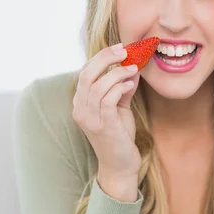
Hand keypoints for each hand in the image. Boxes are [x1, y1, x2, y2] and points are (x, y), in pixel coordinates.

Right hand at [72, 44, 141, 178]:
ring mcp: (90, 119)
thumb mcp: (120, 107)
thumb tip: (133, 66)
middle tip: (125, 52)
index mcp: (81, 103)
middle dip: (106, 58)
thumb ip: (122, 87)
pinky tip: (130, 85)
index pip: (85, 72)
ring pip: (98, 86)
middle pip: (87, 74)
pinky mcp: (103, 126)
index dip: (101, 57)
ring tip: (133, 69)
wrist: (120, 165)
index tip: (119, 48)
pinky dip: (119, 88)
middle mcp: (80, 109)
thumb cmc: (120, 136)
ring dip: (117, 73)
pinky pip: (107, 100)